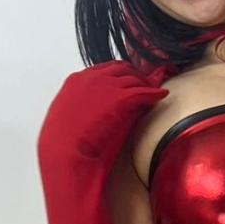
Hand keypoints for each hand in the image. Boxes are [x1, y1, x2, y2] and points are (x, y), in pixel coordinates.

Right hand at [41, 61, 167, 166]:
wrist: (65, 154)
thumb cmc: (63, 146)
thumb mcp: (66, 120)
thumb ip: (79, 108)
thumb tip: (91, 114)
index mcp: (76, 81)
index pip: (103, 70)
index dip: (118, 76)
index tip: (127, 84)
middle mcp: (91, 78)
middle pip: (121, 69)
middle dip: (134, 76)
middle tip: (145, 86)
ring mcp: (106, 86)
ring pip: (134, 78)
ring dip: (145, 85)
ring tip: (154, 93)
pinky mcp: (120, 98)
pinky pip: (144, 91)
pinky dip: (154, 93)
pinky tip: (161, 96)